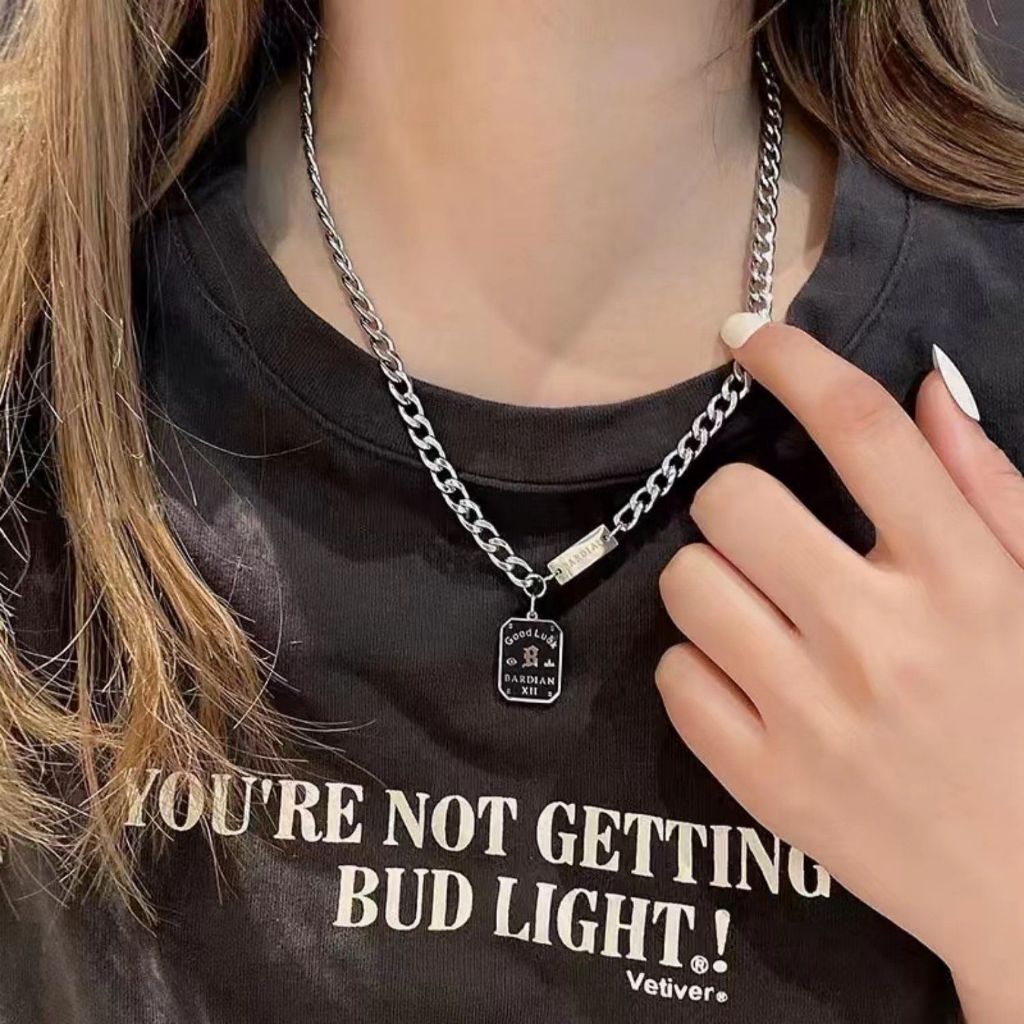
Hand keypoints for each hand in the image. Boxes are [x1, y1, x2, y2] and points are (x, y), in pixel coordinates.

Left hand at [656, 320, 1023, 1022]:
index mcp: (963, 579)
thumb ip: (987, 487)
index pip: (860, 432)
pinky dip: (700, 668)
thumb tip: (920, 387)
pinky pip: (675, 678)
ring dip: (712, 584)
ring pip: (687, 585)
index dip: (794, 362)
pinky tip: (749, 683)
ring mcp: (815, 718)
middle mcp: (881, 639)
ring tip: (759, 614)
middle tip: (767, 535)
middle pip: (733, 502)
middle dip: (737, 502)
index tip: (747, 335)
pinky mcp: (766, 785)